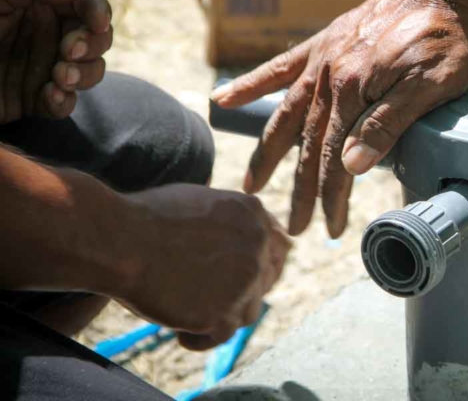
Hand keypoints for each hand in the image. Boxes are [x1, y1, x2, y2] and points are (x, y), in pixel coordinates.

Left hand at [0, 0, 111, 123]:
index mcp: (34, 1)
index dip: (98, 7)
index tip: (98, 23)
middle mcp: (44, 33)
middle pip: (97, 36)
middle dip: (91, 45)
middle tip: (69, 52)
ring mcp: (43, 67)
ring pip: (90, 70)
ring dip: (83, 75)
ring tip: (58, 78)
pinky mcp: (36, 99)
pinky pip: (67, 102)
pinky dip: (64, 101)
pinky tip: (47, 98)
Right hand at [117, 186, 290, 350]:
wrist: (120, 240)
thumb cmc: (149, 217)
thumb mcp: (203, 200)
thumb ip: (232, 218)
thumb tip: (245, 235)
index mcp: (253, 214)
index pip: (277, 247)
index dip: (259, 264)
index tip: (238, 275)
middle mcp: (257, 246)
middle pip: (264, 280)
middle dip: (241, 290)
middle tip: (210, 296)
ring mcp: (243, 282)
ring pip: (248, 311)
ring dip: (225, 315)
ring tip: (193, 313)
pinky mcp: (221, 314)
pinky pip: (222, 336)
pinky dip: (202, 338)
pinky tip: (182, 334)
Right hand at [211, 0, 467, 237]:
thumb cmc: (446, 38)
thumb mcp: (432, 84)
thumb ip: (388, 123)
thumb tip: (351, 166)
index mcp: (354, 92)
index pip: (335, 158)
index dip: (332, 197)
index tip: (331, 227)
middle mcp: (329, 78)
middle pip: (307, 146)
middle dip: (300, 191)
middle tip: (294, 227)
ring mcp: (321, 61)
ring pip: (286, 117)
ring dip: (268, 154)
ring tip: (251, 184)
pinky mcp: (322, 45)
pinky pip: (278, 68)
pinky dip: (251, 85)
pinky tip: (223, 100)